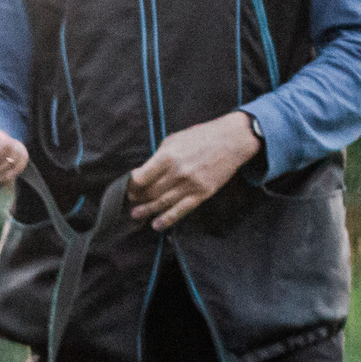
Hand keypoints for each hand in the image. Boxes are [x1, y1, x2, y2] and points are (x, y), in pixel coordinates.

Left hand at [128, 112, 261, 229]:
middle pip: (150, 193)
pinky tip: (156, 225)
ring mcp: (190, 184)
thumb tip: (141, 174)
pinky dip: (167, 219)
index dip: (131, 186)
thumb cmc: (201, 136)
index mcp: (168, 156)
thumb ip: (158, 157)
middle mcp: (177, 172)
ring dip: (147, 211)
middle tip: (132, 202)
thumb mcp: (174, 140)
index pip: (140, 179)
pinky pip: (181, 210)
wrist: (232, 139)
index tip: (128, 188)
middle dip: (138, 199)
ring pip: (162, 204)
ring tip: (137, 215)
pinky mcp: (202, 193)